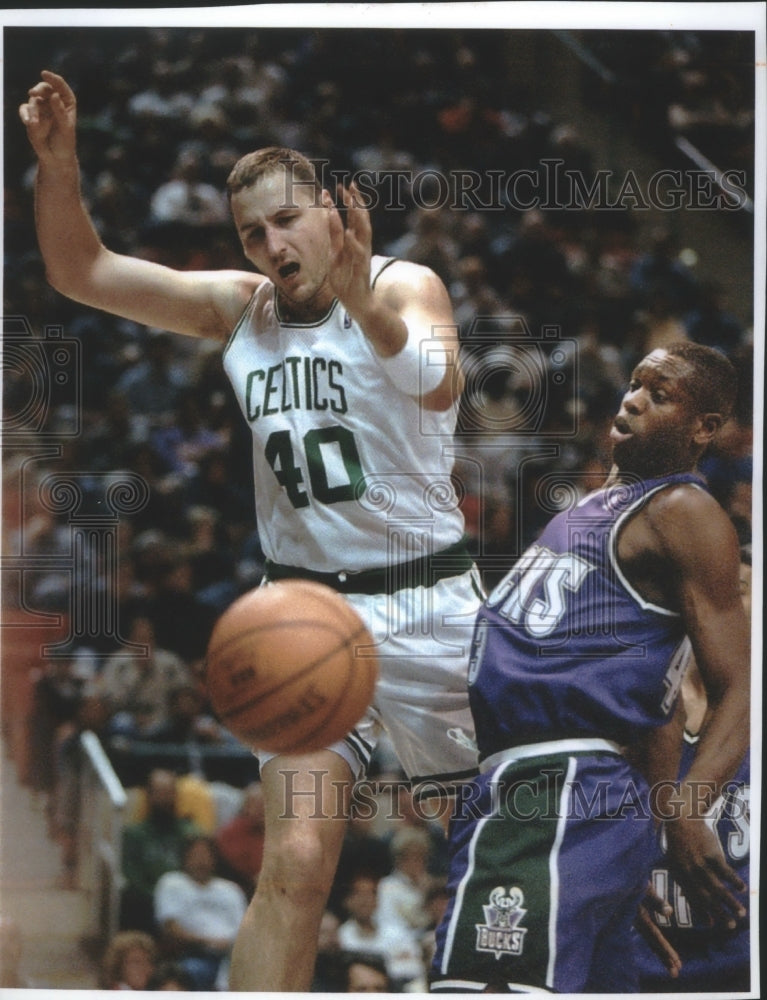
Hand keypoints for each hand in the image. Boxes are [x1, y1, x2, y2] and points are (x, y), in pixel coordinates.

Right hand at [18, 70, 76, 163]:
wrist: (55, 157)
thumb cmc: (65, 142)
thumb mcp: (65, 127)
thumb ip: (59, 111)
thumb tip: (54, 95)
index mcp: (66, 102)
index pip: (60, 86)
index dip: (52, 79)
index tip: (44, 74)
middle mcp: (53, 102)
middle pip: (44, 89)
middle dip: (38, 90)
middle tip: (33, 94)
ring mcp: (41, 108)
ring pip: (33, 101)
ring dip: (32, 111)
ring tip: (34, 124)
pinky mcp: (31, 115)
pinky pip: (24, 110)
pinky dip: (25, 115)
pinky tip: (28, 122)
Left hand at [327, 182, 372, 319]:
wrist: (358, 304)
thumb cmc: (347, 281)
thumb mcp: (335, 256)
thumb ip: (334, 237)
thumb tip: (330, 215)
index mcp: (355, 242)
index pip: (352, 217)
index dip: (345, 202)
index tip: (335, 187)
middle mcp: (361, 246)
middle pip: (360, 219)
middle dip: (355, 202)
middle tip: (348, 185)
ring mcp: (362, 257)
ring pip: (364, 232)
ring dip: (358, 216)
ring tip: (352, 201)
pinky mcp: (361, 269)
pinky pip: (359, 254)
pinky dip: (354, 243)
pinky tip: (350, 233)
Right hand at [634, 882, 681, 978]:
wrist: (611, 872)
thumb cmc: (629, 877)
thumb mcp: (643, 887)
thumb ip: (656, 901)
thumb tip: (670, 913)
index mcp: (639, 916)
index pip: (655, 937)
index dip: (666, 951)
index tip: (677, 965)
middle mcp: (636, 920)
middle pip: (652, 942)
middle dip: (664, 957)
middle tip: (676, 973)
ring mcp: (634, 917)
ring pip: (649, 937)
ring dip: (661, 951)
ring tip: (672, 964)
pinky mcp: (633, 913)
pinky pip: (645, 930)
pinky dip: (654, 940)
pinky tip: (656, 943)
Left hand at [665, 815, 746, 927]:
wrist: (681, 817)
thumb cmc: (679, 841)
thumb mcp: (675, 860)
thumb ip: (683, 878)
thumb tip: (690, 898)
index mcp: (678, 874)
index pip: (692, 897)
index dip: (702, 911)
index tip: (712, 924)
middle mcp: (689, 872)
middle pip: (706, 898)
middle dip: (719, 913)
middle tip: (730, 926)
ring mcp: (701, 864)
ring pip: (718, 889)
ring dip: (730, 902)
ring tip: (741, 913)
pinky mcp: (712, 854)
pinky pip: (726, 872)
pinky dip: (735, 882)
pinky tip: (742, 889)